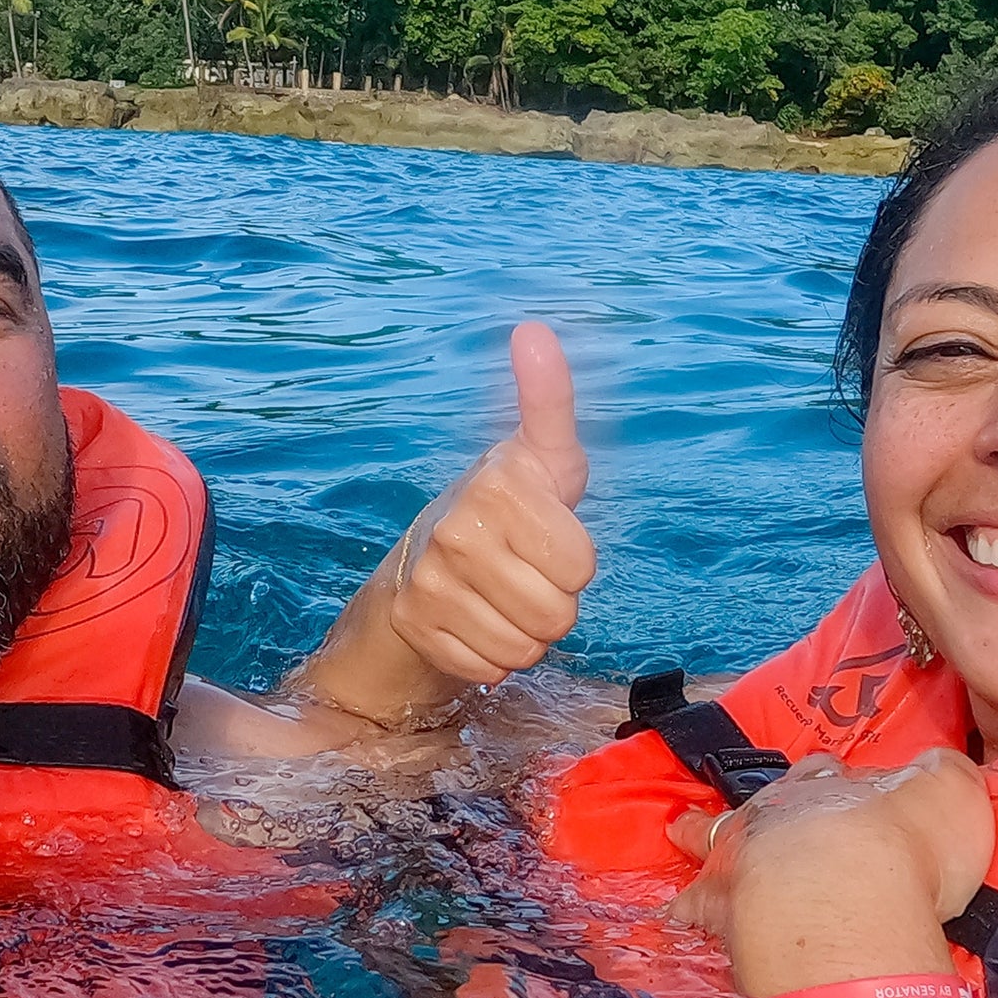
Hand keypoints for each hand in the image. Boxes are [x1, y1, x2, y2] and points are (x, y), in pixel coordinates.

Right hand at [289, 321, 594, 726]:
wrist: (430, 553)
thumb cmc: (510, 503)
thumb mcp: (544, 455)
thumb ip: (549, 398)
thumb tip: (533, 329)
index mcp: (497, 485)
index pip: (581, 566)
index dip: (575, 559)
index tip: (547, 534)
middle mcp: (456, 530)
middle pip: (558, 614)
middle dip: (555, 601)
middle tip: (526, 571)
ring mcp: (430, 581)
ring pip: (525, 648)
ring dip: (527, 633)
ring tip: (504, 595)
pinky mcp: (416, 624)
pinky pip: (489, 667)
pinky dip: (493, 655)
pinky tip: (478, 620)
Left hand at [666, 748, 992, 990]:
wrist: (848, 902)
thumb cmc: (908, 848)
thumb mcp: (951, 792)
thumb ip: (943, 774)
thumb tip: (935, 764)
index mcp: (834, 785)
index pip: (830, 772)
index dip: (833, 779)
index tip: (833, 779)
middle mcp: (780, 811)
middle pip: (767, 797)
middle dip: (767, 802)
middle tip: (764, 807)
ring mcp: (741, 856)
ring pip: (712, 835)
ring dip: (701, 833)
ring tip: (680, 829)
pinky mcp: (719, 910)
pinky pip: (693, 906)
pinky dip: (684, 907)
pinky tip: (673, 910)